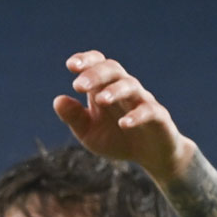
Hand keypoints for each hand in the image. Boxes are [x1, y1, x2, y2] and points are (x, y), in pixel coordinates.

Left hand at [52, 50, 195, 181]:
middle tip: (78, 85)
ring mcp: (143, 101)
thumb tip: (57, 100)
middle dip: (95, 75)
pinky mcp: (159, 117)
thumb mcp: (89, 132)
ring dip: (114, 90)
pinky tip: (124, 123)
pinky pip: (149, 111)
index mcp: (105, 88)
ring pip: (131, 86)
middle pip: (113, 70)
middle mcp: (125, 89)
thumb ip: (74, 117)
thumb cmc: (116, 139)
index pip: (98, 64)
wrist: (150, 155)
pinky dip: (136, 115)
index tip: (71, 66)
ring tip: (100, 100)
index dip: (86, 61)